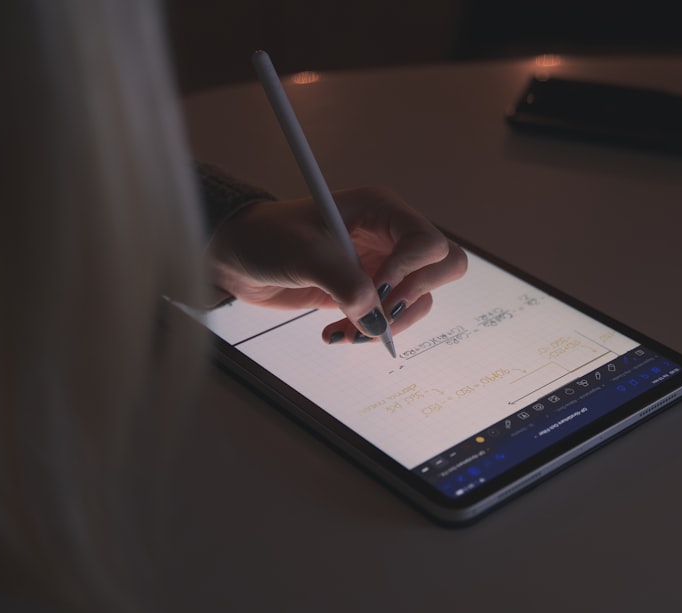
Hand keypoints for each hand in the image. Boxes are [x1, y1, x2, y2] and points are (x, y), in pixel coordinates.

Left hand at [207, 186, 466, 343]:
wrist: (238, 257)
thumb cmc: (267, 238)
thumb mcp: (305, 255)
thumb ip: (346, 285)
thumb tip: (378, 320)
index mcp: (382, 210)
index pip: (428, 242)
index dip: (410, 270)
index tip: (378, 288)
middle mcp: (390, 236)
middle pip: (443, 267)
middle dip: (415, 297)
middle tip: (380, 314)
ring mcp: (382, 265)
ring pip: (420, 300)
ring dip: (389, 324)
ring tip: (347, 332)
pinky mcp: (368, 292)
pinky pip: (391, 317)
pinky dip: (371, 332)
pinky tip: (337, 333)